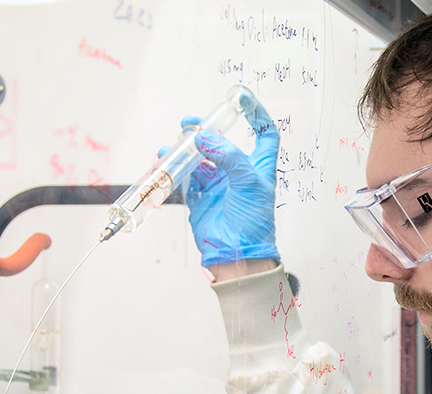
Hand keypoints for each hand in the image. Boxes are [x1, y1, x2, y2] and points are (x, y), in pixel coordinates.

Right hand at [167, 101, 280, 266]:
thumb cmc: (253, 222)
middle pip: (222, 142)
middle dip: (206, 130)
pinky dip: (176, 167)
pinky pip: (186, 176)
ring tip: (174, 145)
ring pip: (200, 158)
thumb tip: (202, 138)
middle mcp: (238, 172)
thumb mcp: (248, 183)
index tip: (242, 99)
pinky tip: (167, 160)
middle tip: (190, 123)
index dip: (257, 115)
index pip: (264, 134)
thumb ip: (227, 156)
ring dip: (186, 149)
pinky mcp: (200, 197)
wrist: (237, 255)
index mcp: (258, 167)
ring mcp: (218, 184)